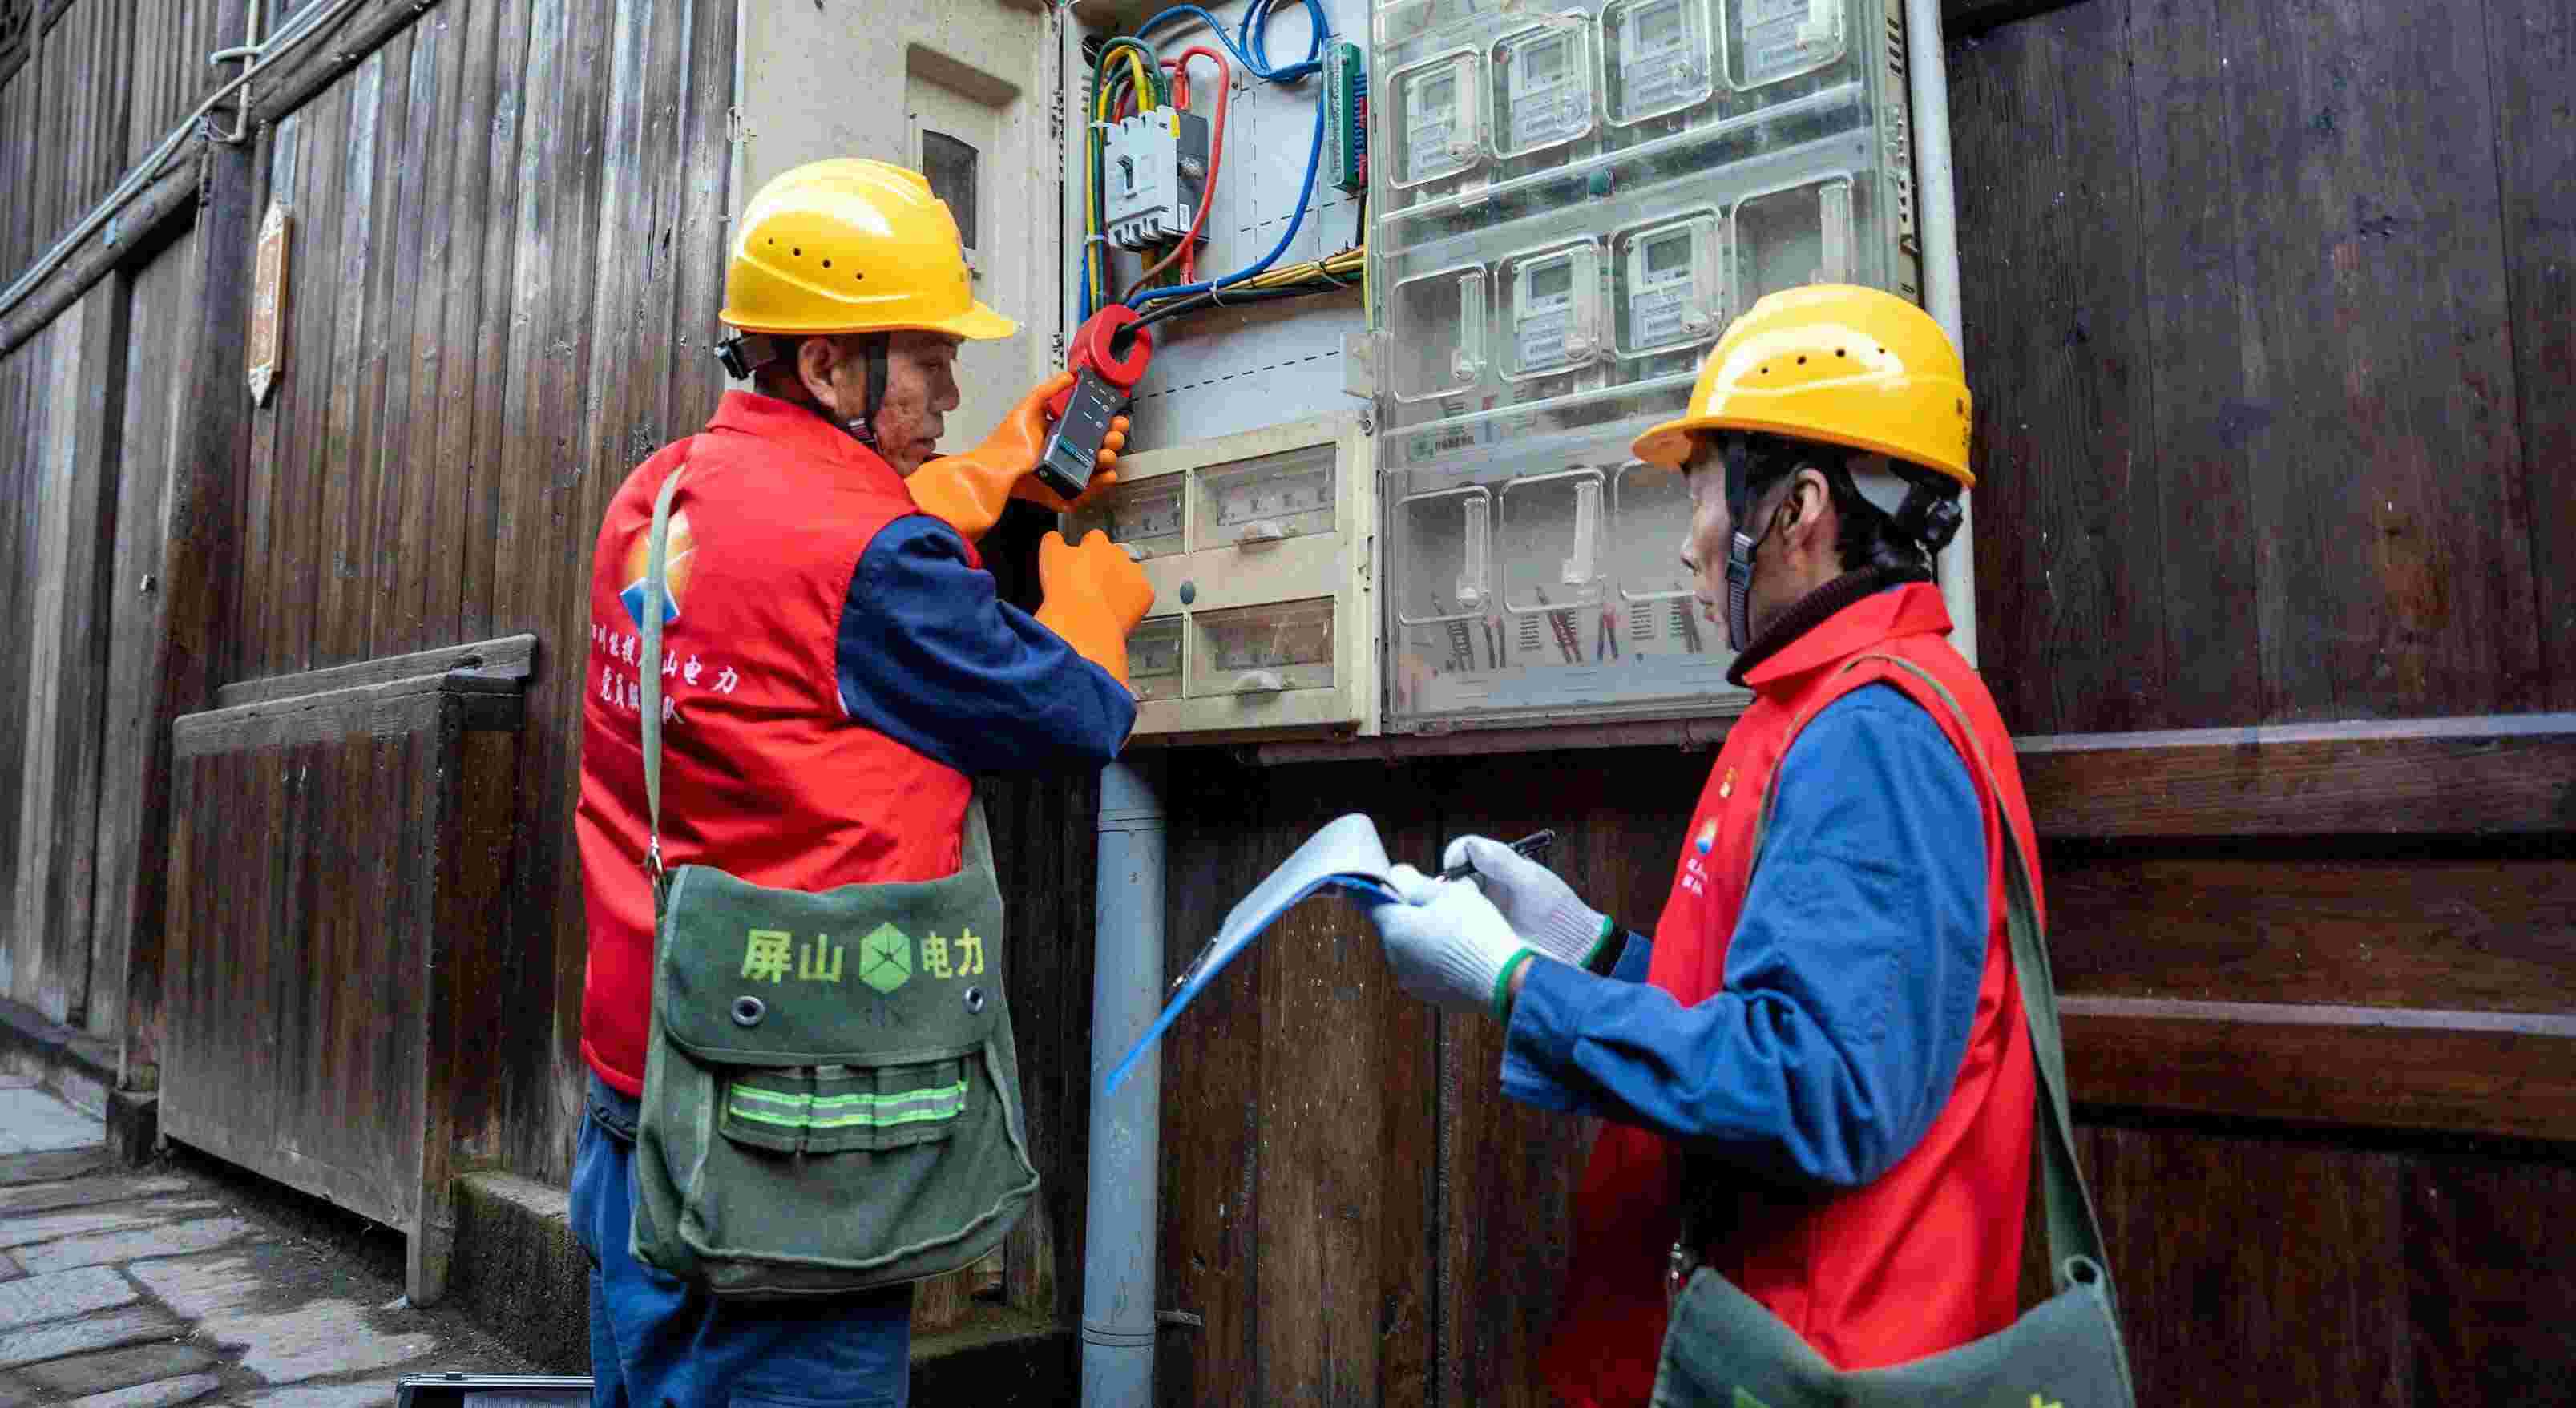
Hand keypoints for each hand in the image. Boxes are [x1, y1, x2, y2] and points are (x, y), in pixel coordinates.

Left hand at [1011, 370, 1129, 513]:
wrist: (994, 473)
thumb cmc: (1006, 443)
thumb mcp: (1027, 410)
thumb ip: (1047, 391)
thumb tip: (1068, 376)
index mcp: (1061, 432)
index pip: (1091, 425)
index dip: (1107, 420)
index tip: (1115, 417)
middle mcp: (1066, 452)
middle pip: (1100, 445)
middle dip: (1113, 439)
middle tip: (1111, 436)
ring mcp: (1067, 473)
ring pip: (1098, 467)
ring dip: (1108, 458)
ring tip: (1104, 454)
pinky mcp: (1064, 493)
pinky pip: (1088, 491)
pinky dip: (1101, 485)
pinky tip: (1105, 475)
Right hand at [1034, 529, 1155, 685]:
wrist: (1085, 622)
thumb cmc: (1066, 592)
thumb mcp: (1049, 557)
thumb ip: (1053, 542)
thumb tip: (1055, 538)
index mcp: (1096, 543)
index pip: (1094, 538)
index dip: (1087, 550)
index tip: (1081, 562)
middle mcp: (1118, 554)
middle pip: (1114, 555)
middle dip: (1105, 567)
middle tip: (1091, 584)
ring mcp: (1135, 573)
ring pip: (1130, 573)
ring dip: (1120, 583)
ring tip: (1103, 600)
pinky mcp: (1146, 593)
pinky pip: (1142, 594)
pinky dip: (1133, 601)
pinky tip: (1117, 610)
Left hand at [1367, 865, 1539, 1019]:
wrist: (1503, 980)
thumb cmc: (1476, 933)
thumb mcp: (1448, 894)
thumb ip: (1415, 882)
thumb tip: (1397, 874)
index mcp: (1394, 927)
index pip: (1369, 900)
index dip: (1383, 886)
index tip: (1397, 881)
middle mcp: (1393, 956)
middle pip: (1392, 925)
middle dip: (1410, 912)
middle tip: (1441, 904)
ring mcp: (1409, 978)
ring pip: (1408, 947)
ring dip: (1423, 936)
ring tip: (1455, 930)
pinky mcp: (1427, 993)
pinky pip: (1423, 968)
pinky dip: (1434, 958)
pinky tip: (1459, 952)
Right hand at [1442, 836, 1613, 969]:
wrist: (1571, 947)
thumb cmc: (1556, 911)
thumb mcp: (1530, 884)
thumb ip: (1502, 862)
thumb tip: (1472, 846)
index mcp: (1500, 863)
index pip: (1466, 848)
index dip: (1455, 856)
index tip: (1452, 872)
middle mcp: (1488, 882)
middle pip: (1455, 875)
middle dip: (1448, 885)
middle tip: (1454, 901)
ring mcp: (1484, 906)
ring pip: (1454, 899)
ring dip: (1452, 906)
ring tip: (1462, 920)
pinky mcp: (1483, 928)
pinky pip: (1461, 922)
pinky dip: (1457, 925)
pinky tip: (1465, 934)